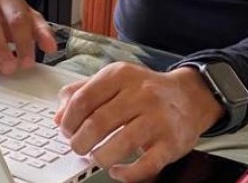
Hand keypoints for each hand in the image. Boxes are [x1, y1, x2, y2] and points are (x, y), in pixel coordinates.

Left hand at [54, 63, 224, 182]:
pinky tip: (117, 170)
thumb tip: (58, 116)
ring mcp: (157, 118)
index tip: (66, 130)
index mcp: (120, 75)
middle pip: (97, 123)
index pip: (83, 98)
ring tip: (97, 156)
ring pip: (119, 145)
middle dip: (80, 142)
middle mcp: (140, 94)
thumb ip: (83, 92)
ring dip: (100, 157)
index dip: (68, 120)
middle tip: (78, 147)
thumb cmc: (146, 90)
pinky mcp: (171, 142)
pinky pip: (145, 165)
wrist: (189, 97)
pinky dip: (126, 173)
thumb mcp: (113, 80)